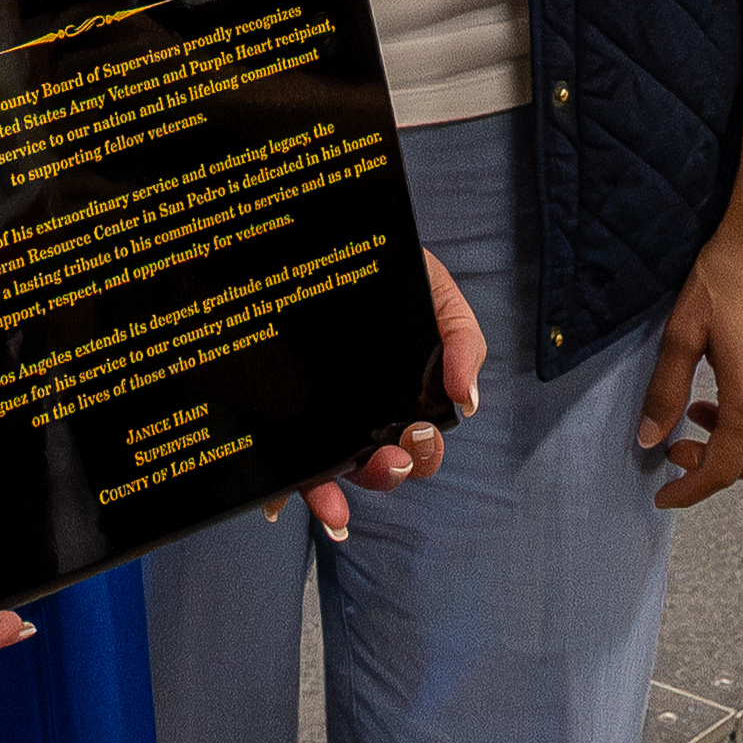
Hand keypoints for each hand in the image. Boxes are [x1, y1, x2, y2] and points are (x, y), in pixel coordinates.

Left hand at [285, 255, 484, 537]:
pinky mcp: (278, 415)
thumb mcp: (438, 296)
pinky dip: (278, 493)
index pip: (419, 444)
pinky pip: (279, 464)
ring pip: (330, 474)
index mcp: (405, 396)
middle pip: (379, 466)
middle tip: (392, 456)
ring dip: (336, 499)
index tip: (420, 435)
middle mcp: (363, 416)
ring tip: (336, 510)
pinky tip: (273, 507)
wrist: (335, 232)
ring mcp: (320, 419)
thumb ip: (464, 342)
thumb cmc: (394, 272)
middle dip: (389, 474)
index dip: (424, 454)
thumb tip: (469, 402)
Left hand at [645, 215, 742, 511]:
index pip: (722, 469)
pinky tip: (739, 385)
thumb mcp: (681, 333)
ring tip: (705, 408)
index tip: (666, 494)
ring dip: (739, 440)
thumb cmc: (727, 274)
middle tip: (679, 441)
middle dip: (712, 464)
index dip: (690, 489)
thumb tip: (648, 437)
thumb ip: (665, 392)